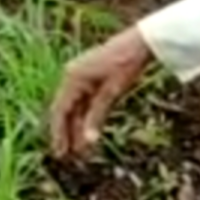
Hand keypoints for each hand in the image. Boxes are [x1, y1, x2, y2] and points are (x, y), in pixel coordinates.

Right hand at [49, 27, 154, 158]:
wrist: (140, 43)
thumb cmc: (126, 65)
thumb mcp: (112, 92)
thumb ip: (97, 116)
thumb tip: (88, 141)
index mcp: (73, 78)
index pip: (60, 110)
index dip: (58, 133)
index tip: (60, 152)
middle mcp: (71, 76)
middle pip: (64, 110)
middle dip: (65, 133)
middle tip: (66, 157)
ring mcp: (79, 76)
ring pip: (74, 108)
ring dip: (75, 128)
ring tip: (79, 150)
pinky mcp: (89, 77)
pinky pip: (83, 101)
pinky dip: (85, 117)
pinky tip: (87, 133)